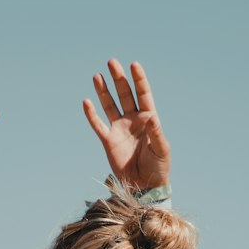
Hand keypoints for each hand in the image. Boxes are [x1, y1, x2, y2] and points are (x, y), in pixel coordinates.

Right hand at [83, 59, 169, 191]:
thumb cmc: (159, 167)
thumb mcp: (161, 149)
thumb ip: (156, 133)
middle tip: (112, 62)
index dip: (138, 79)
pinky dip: (92, 114)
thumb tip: (151, 116)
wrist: (145, 186)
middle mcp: (133, 120)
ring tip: (98, 75)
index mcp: (148, 119)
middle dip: (119, 79)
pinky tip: (86, 101)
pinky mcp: (108, 141)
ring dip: (104, 91)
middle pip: (125, 94)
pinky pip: (98, 125)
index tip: (134, 65)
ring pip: (110, 105)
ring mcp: (119, 129)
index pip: (143, 94)